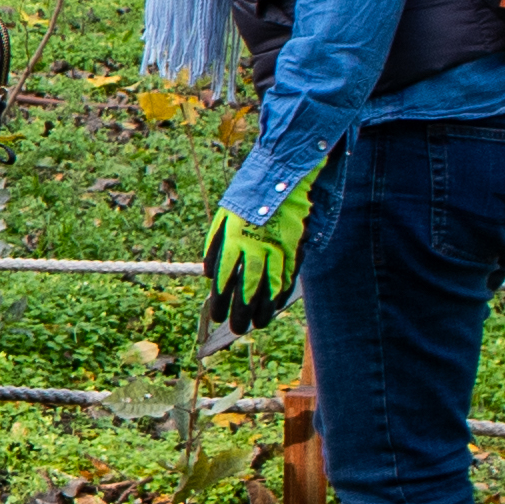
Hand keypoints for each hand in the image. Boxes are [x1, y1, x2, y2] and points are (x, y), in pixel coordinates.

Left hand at [198, 176, 313, 339]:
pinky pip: (288, 274)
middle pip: (247, 287)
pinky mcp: (296, 244)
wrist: (282, 174)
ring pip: (270, 285)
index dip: (221, 300)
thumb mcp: (223, 218)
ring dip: (264, 308)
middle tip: (238, 329)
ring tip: (258, 324)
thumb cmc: (247, 197)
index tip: (217, 316)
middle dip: (241, 312)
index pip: (224, 278)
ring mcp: (278, 246)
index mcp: (233, 238)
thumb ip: (215, 247)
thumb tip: (208, 275)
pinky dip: (282, 292)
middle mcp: (255, 246)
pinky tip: (276, 305)